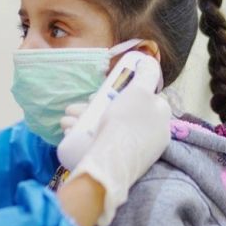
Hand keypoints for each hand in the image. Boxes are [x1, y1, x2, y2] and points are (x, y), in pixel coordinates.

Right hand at [66, 56, 170, 225]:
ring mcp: (136, 152)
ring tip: (65, 121)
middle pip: (119, 115)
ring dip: (83, 121)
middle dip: (92, 108)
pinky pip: (102, 144)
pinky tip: (69, 133)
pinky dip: (85, 137)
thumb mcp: (139, 91)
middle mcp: (152, 136)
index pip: (140, 100)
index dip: (117, 93)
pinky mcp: (119, 165)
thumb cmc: (126, 122)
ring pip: (107, 129)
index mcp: (160, 119)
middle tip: (74, 109)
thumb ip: (147, 74)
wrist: (112, 162)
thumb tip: (149, 60)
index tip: (99, 95)